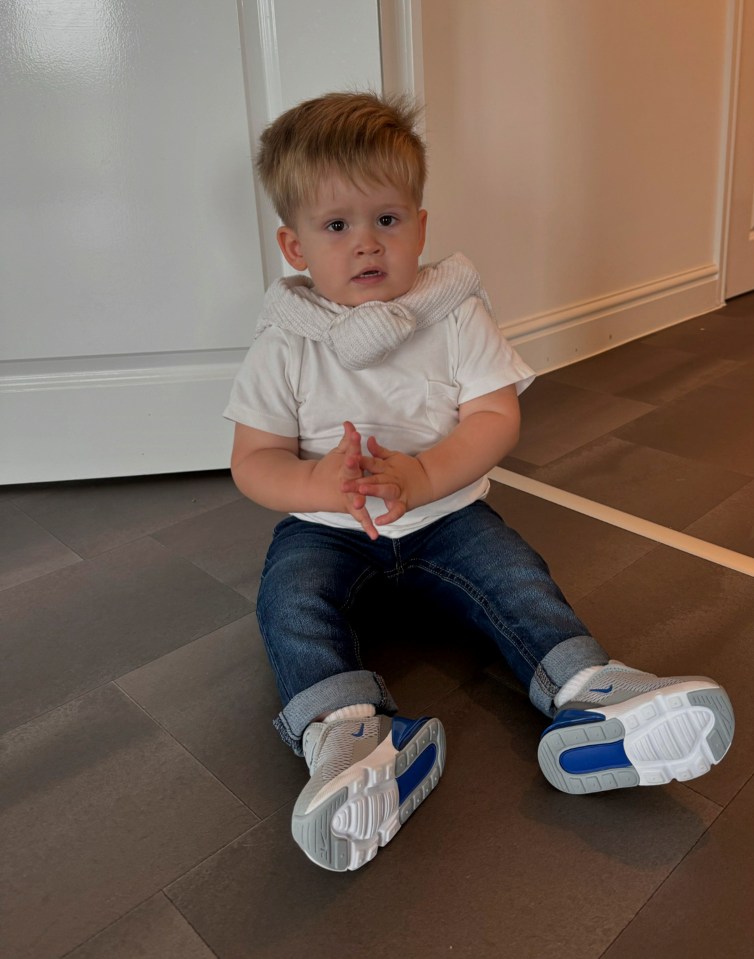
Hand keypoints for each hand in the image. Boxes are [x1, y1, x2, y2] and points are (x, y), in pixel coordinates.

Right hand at [335, 421, 378, 539]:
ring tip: (359, 503)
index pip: (350, 452)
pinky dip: (367, 527)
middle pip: (350, 474)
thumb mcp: (339, 454)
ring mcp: (347, 496)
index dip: (352, 444)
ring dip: (357, 499)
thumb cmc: (329, 469)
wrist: (311, 489)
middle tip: (353, 460)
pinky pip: (360, 518)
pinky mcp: (350, 508)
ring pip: (354, 497)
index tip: (355, 434)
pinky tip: (375, 535)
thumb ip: (347, 440)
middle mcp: (345, 482)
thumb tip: (349, 422)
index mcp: (344, 467)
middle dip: (353, 467)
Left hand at [342, 434, 431, 525]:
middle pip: (373, 478)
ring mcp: (397, 491)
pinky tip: (378, 521)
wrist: (429, 477)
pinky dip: (389, 517)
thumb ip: (379, 450)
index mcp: (386, 467)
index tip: (346, 459)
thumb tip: (369, 438)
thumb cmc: (407, 468)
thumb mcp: (393, 456)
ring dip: (374, 491)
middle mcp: (391, 478)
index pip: (370, 462)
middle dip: (358, 482)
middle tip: (343, 485)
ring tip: (361, 493)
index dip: (359, 461)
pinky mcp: (403, 503)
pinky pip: (396, 511)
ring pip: (385, 490)